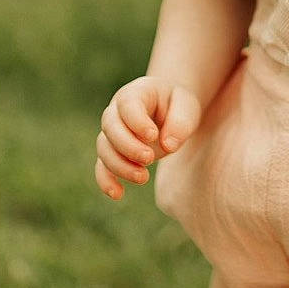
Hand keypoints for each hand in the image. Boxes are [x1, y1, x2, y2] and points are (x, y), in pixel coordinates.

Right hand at [96, 77, 201, 200]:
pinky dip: (106, 180)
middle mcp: (118, 111)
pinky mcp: (113, 152)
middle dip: (127, 146)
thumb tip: (168, 145)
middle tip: (150, 158)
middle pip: (110, 126)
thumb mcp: (187, 106)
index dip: (136, 121)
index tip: (153, 136)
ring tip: (143, 177)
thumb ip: (181, 122)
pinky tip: (118, 194)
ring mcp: (112, 132)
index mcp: (136, 93)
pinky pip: (101, 166)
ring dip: (119, 165)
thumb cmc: (178, 105)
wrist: (169, 110)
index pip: (128, 104)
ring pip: (104, 148)